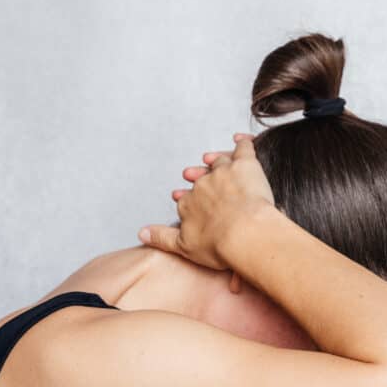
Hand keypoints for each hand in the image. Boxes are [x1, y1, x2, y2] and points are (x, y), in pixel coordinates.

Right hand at [138, 133, 274, 270]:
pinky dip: (243, 142)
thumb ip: (162, 238)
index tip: (185, 201)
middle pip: (200, 178)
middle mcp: (202, 185)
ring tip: (211, 159)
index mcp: (188, 203)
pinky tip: (241, 139)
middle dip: (198, 178)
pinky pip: (243, 148)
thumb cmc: (220, 245)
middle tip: (194, 175)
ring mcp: (223, 172)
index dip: (186, 199)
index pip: (185, 199)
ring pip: (218, 162)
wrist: (245, 235)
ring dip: (215, 160)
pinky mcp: (244, 165)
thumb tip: (141, 233)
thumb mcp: (184, 247)